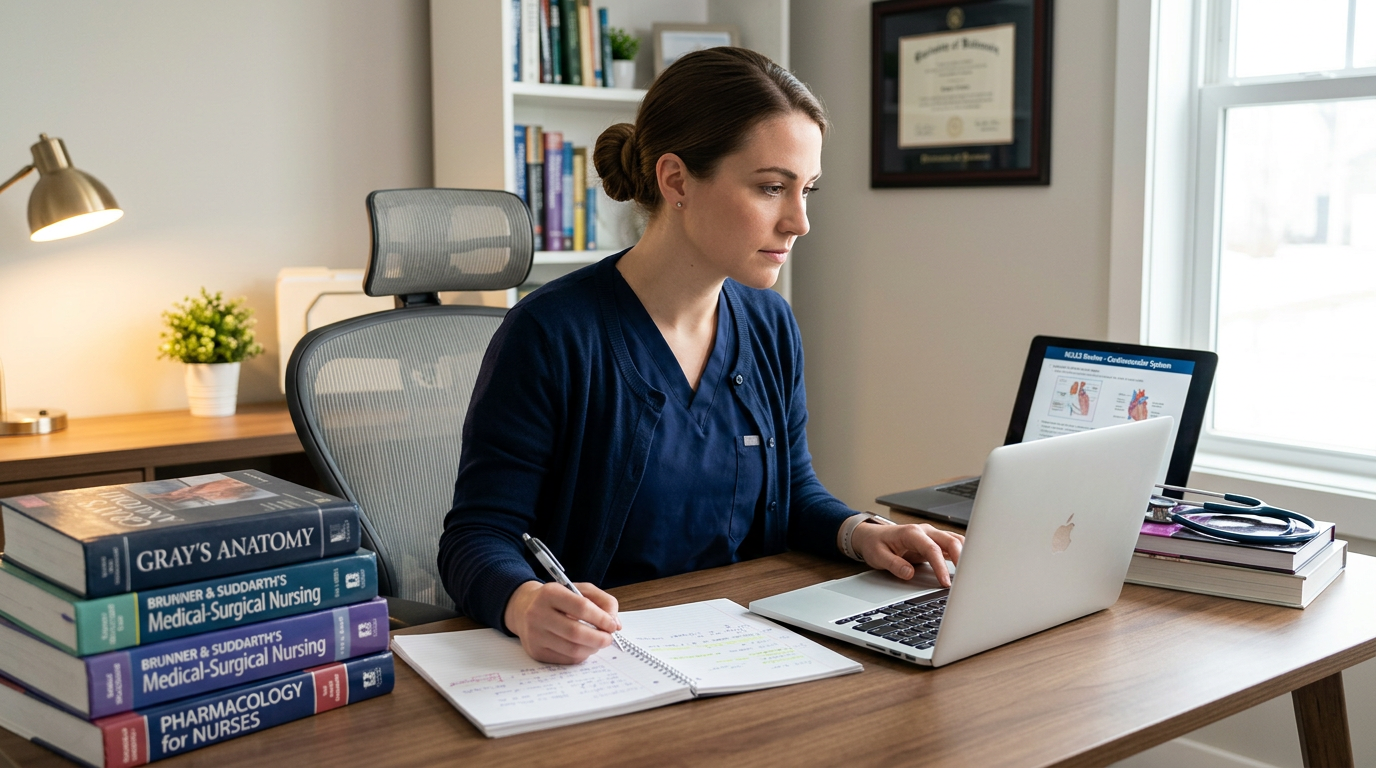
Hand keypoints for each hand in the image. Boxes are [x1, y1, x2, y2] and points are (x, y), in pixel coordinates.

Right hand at [503, 580, 621, 663]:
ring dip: (592, 649)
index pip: (581, 607)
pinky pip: (565, 659)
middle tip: (608, 638)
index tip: (612, 625)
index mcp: (550, 593)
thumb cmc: (556, 599)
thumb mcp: (578, 589)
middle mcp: (538, 614)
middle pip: (576, 632)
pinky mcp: (536, 651)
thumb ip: (602, 601)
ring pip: (572, 649)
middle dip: (599, 638)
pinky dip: (581, 655)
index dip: (602, 618)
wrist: (523, 608)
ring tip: (598, 643)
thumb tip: (616, 624)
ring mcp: (535, 635)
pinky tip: (584, 648)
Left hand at [850, 521, 963, 586]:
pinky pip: (953, 545)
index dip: (940, 566)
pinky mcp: (935, 542)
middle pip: (950, 541)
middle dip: (961, 558)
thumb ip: (893, 564)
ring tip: (973, 573)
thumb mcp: (878, 556)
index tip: (945, 582)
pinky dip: (963, 554)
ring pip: (955, 540)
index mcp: (911, 533)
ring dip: (966, 554)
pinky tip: (968, 566)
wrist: (872, 536)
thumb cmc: (876, 544)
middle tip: (966, 579)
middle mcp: (925, 531)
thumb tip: (908, 573)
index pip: (931, 549)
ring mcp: (932, 535)